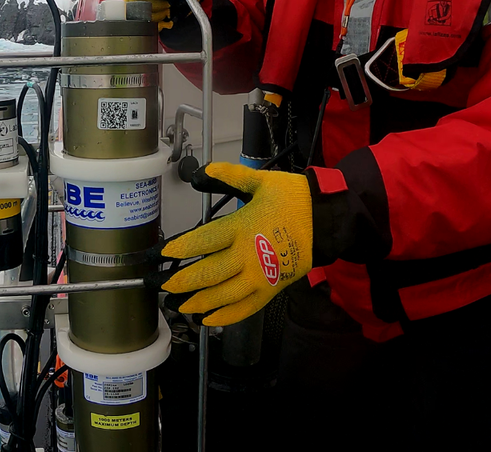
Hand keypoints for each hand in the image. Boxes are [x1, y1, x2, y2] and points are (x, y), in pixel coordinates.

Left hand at [149, 162, 313, 325]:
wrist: (326, 220)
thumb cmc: (295, 199)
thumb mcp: (261, 181)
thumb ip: (230, 176)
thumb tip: (203, 171)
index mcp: (243, 227)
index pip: (204, 240)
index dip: (182, 248)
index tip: (164, 253)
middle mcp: (249, 255)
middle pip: (210, 272)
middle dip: (183, 281)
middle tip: (164, 285)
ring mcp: (261, 276)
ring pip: (225, 295)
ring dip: (200, 302)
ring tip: (181, 306)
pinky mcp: (272, 289)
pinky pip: (246, 308)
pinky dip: (227, 316)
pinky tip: (210, 319)